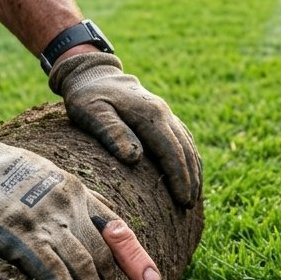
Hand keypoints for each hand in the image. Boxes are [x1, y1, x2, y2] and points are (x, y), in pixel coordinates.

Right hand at [0, 110, 160, 279]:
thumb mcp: (44, 176)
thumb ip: (67, 201)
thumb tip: (81, 230)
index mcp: (77, 190)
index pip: (117, 227)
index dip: (135, 257)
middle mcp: (69, 206)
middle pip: (102, 254)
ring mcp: (45, 220)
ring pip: (84, 267)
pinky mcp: (19, 235)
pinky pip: (54, 272)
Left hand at [49, 52, 201, 208]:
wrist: (92, 73)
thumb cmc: (87, 96)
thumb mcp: (91, 112)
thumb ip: (112, 132)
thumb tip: (135, 158)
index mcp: (149, 114)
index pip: (171, 151)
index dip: (179, 177)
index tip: (182, 200)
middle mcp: (163, 113)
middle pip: (185, 150)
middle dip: (190, 179)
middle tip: (188, 207)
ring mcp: (165, 113)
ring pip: (188, 144)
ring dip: (193, 171)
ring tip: (192, 197)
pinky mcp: (163, 116)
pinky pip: (183, 139)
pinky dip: (189, 158)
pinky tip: (189, 174)